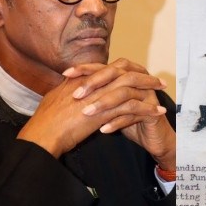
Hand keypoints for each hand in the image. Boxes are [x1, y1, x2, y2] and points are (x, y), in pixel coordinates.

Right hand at [16, 59, 167, 160]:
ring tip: (163, 94)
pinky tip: (158, 113)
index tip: (139, 73)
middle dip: (144, 77)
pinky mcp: (105, 111)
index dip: (126, 71)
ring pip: (132, 87)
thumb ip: (67, 88)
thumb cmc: (45, 122)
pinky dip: (147, 109)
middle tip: (158, 80)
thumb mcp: (56, 98)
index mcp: (82, 79)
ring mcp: (100, 96)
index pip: (110, 69)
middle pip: (124, 73)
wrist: (43, 135)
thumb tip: (70, 82)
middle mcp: (93, 84)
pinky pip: (132, 107)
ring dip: (150, 90)